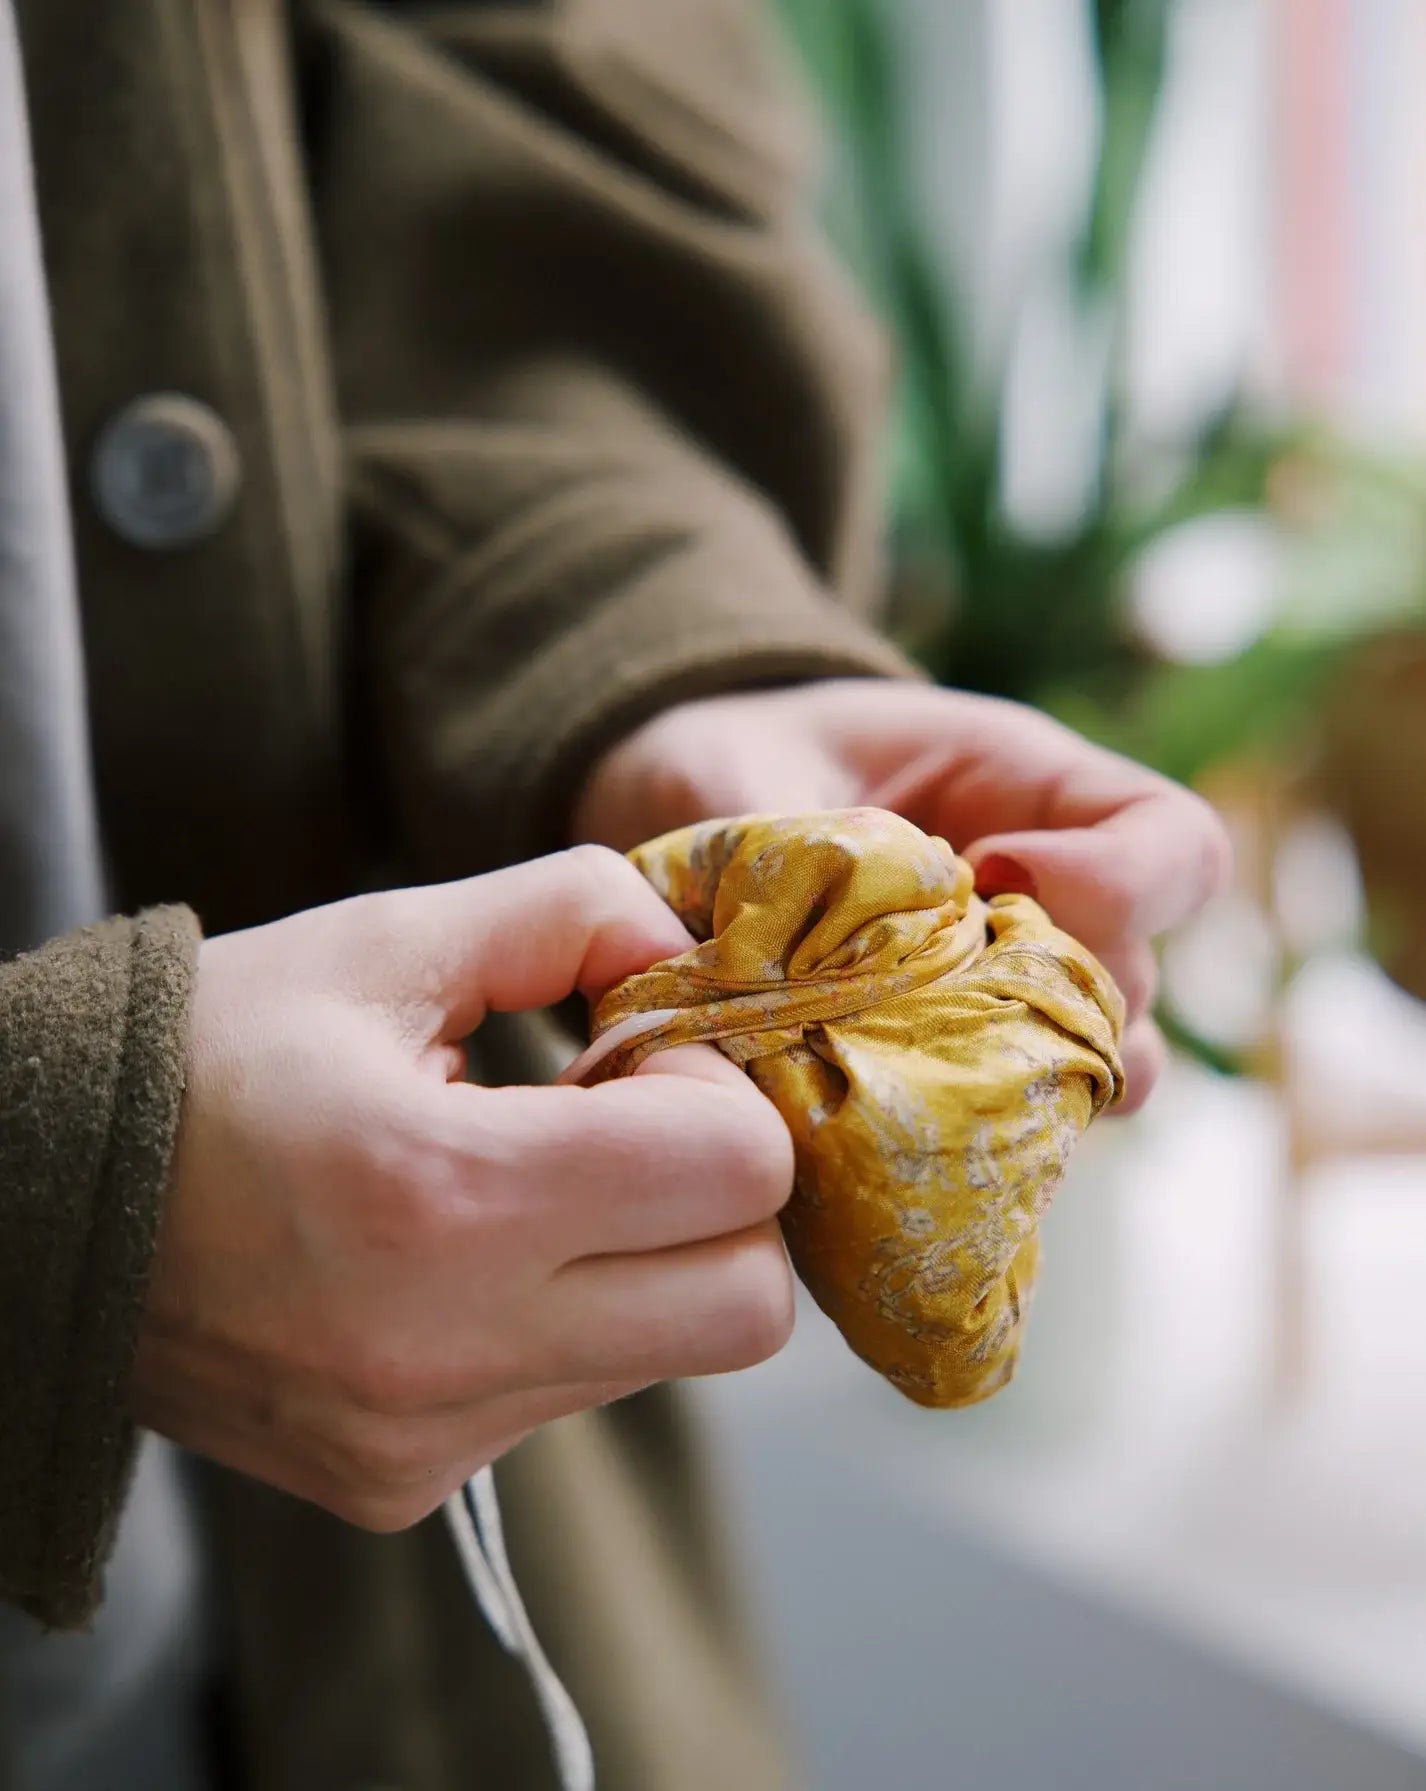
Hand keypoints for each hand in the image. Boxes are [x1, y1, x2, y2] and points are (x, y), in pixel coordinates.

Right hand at [132, 848, 794, 1529]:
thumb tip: (682, 949)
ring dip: (639, 1257)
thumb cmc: (206, 1057)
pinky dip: (559, 1320)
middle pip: (749, 1305)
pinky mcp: (404, 1486)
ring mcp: (427, 1439)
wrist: (33, 1213)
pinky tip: (455, 1260)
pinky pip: (571, 1398)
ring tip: (512, 1185)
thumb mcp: (383, 941)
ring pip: (670, 1354)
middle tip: (613, 1126)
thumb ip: (566, 912)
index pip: (738, 1174)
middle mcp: (446, 1349)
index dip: (712, 1089)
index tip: (625, 1054)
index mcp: (444, 1193)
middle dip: (717, 1198)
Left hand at [573, 681, 1232, 1113]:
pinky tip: (878, 1124)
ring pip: (1093, 1069)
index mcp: (1034, 794)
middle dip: (1045, 999)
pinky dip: (966, 1135)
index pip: (1176, 844)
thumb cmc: (732, 766)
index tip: (992, 871)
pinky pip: (1014, 1126)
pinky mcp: (956, 1070)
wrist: (687, 816)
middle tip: (929, 995)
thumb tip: (776, 956)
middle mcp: (1051, 906)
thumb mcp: (742, 770)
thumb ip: (775, 836)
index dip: (1118, 878)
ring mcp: (1010, 995)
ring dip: (1017, 1081)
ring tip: (905, 1070)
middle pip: (1135, 982)